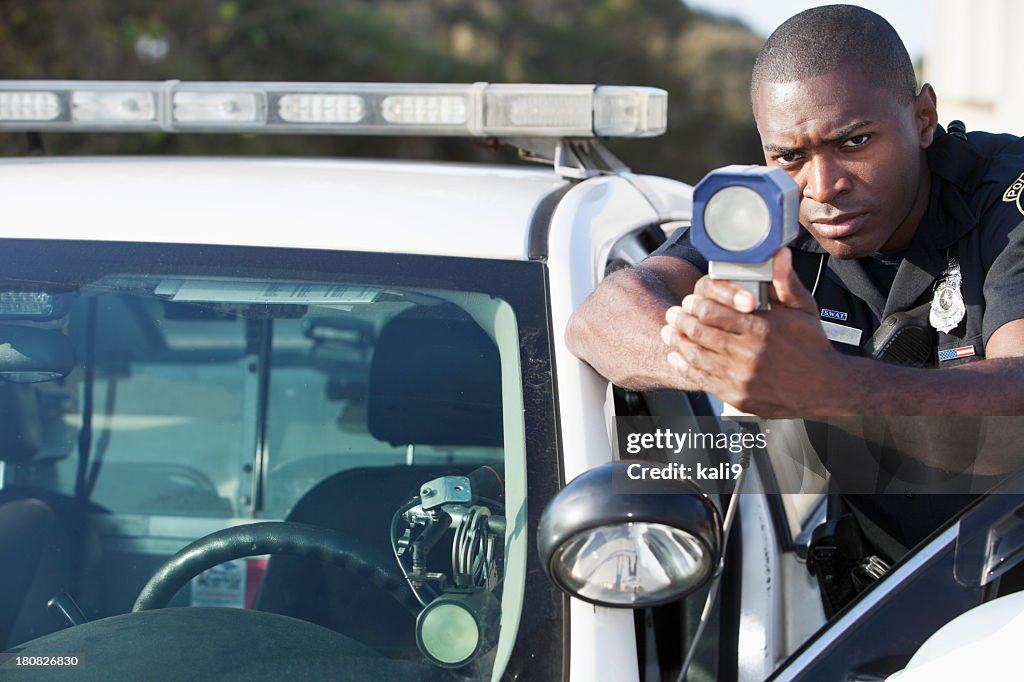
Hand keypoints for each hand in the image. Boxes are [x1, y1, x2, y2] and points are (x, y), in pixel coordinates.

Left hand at [660, 247, 844, 414]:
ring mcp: (740, 377)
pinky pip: (702, 379)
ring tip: (669, 331)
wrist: (825, 388)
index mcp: (761, 329)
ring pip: (696, 356)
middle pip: (699, 333)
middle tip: (673, 313)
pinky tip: (677, 356)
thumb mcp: (804, 309)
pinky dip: (684, 366)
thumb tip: (779, 252)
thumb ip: (785, 281)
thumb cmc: (812, 346)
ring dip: (677, 341)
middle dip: (680, 320)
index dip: (695, 305)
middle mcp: (748, 354)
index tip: (689, 300)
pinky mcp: (736, 395)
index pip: (714, 312)